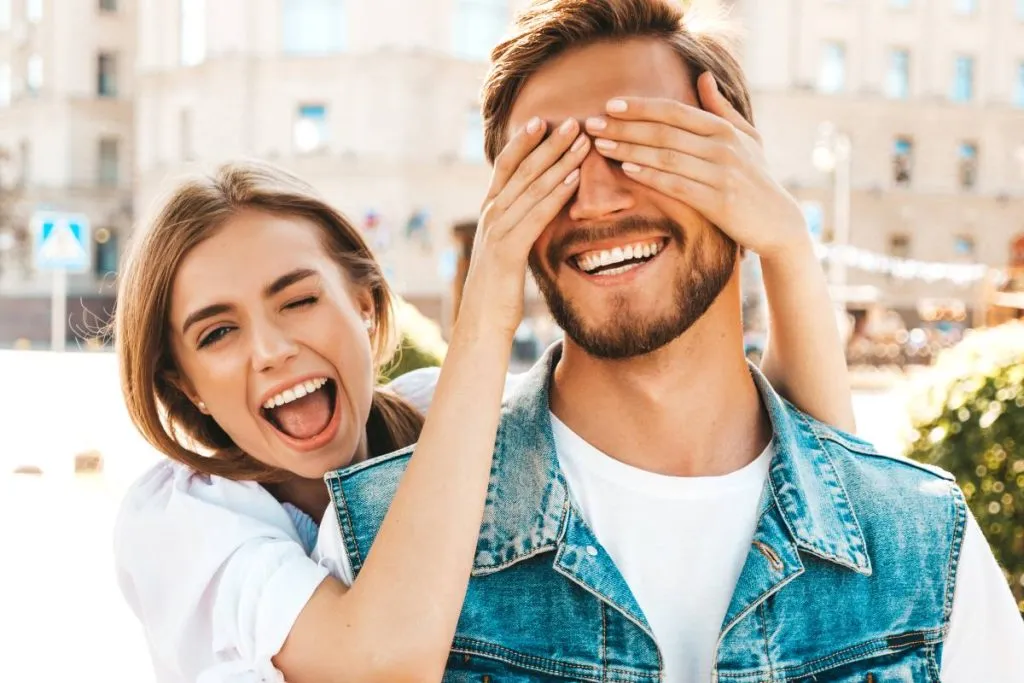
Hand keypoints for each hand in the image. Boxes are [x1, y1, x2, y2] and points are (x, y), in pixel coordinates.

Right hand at [459, 116, 590, 337]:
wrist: (481, 324)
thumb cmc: (499, 290)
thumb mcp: (508, 250)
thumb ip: (518, 227)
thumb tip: (535, 212)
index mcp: (491, 212)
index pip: (506, 166)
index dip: (524, 142)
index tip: (544, 120)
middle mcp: (491, 214)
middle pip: (521, 169)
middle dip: (548, 142)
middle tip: (573, 120)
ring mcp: (497, 230)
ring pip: (531, 186)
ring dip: (559, 160)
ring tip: (581, 139)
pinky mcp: (507, 250)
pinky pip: (535, 214)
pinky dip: (555, 193)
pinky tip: (573, 178)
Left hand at [585, 72, 808, 263]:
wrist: (778, 221)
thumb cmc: (757, 177)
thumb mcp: (747, 138)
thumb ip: (721, 109)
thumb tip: (703, 77)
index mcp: (725, 129)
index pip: (675, 112)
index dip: (641, 107)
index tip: (610, 105)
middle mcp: (723, 147)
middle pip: (664, 132)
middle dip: (625, 127)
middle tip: (592, 124)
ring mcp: (721, 174)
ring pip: (666, 157)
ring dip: (630, 149)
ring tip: (601, 144)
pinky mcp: (718, 202)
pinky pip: (676, 185)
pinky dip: (650, 175)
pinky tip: (627, 168)